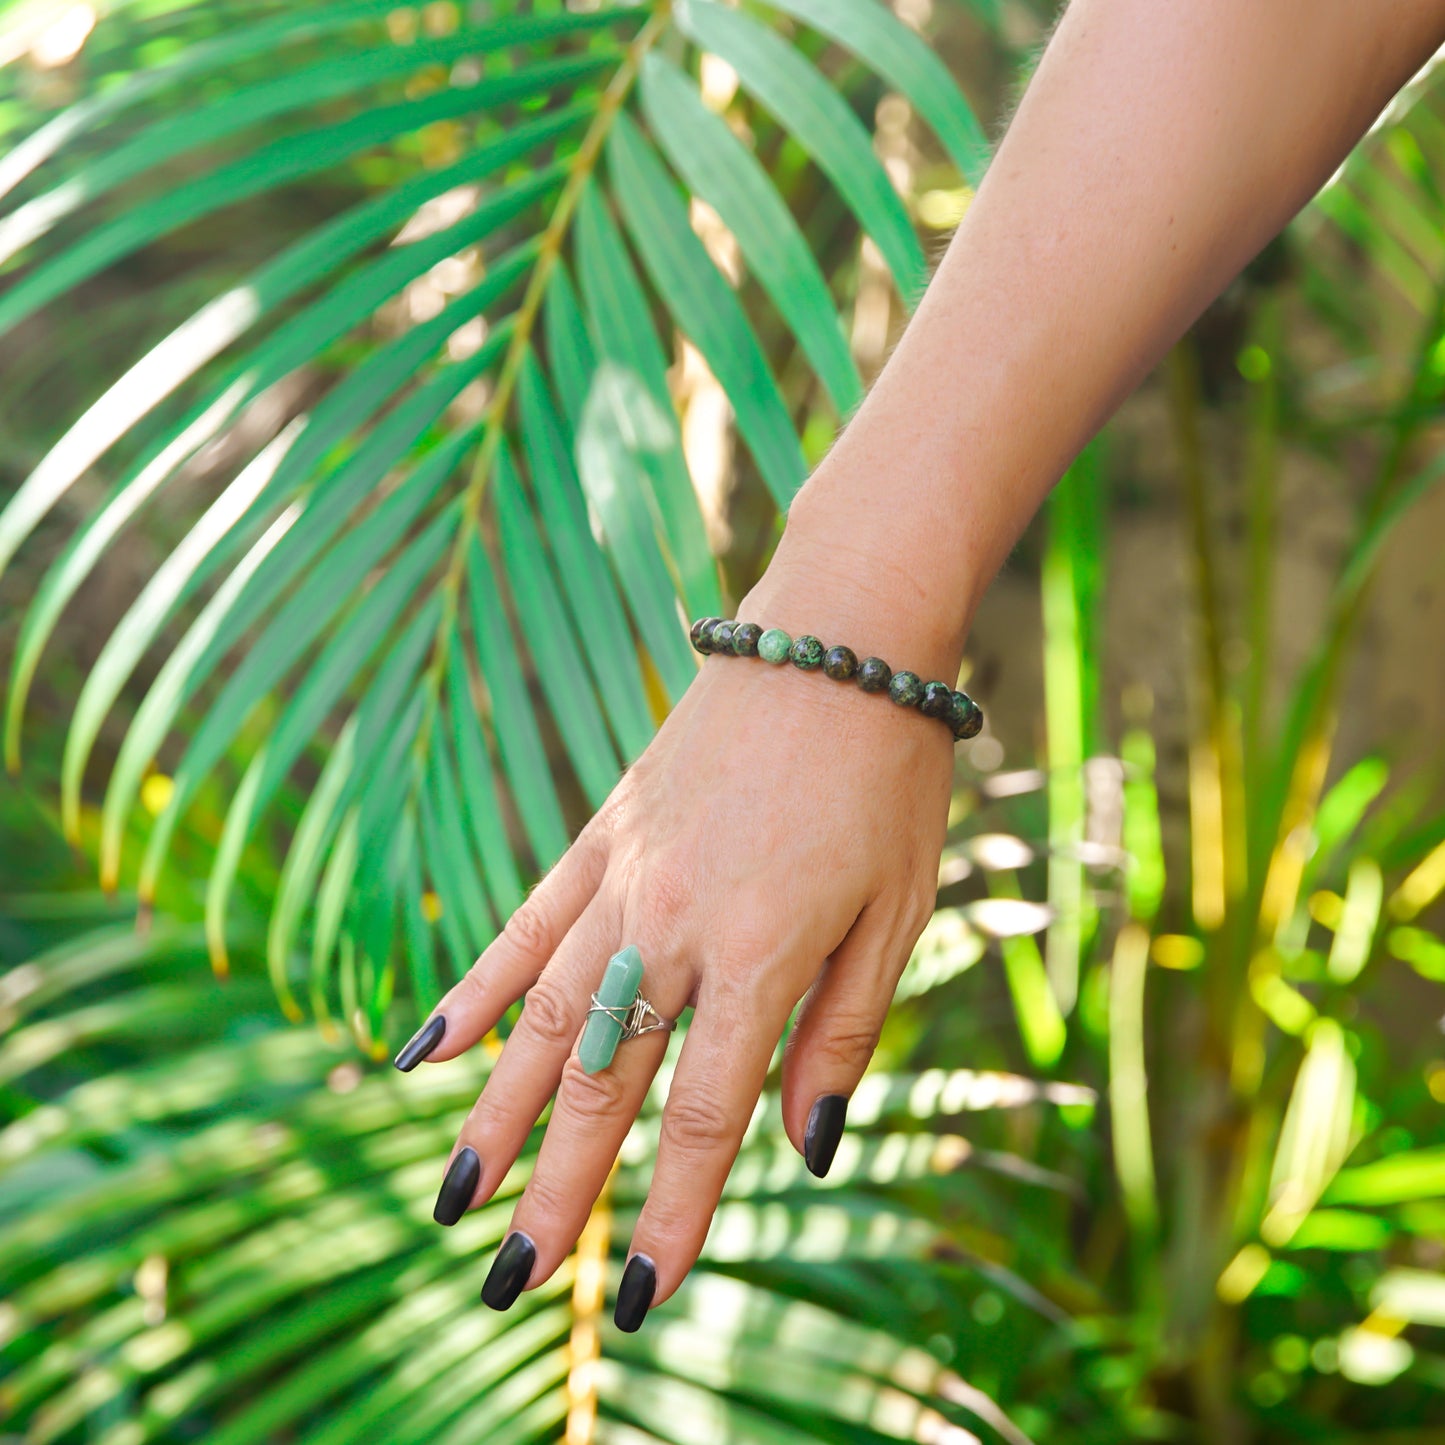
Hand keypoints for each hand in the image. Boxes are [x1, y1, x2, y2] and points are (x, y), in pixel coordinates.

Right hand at [397, 547, 959, 1327]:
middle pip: (601, 1081)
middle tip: (512, 1277)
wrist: (837, 642)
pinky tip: (426, 1053)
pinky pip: (524, 927)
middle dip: (559, 1189)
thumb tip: (806, 1148)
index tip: (643, 1296)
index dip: (672, 1211)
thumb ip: (844, 1033)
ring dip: (497, 1112)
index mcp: (763, 950)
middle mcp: (676, 923)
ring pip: (542, 1015)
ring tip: (456, 1194)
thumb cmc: (887, 780)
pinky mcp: (599, 835)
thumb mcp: (897, 913)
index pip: (703, 1112)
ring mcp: (625, 876)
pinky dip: (475, 992)